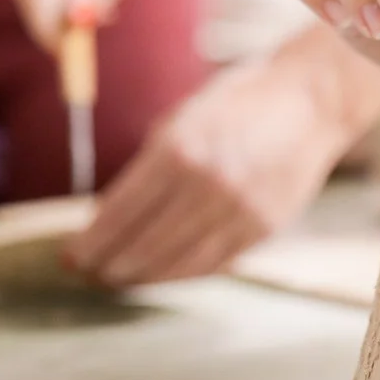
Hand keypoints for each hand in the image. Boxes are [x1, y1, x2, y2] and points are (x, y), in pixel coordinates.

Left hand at [61, 47, 366, 284]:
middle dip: (109, 264)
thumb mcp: (181, 120)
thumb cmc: (236, 103)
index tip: (70, 257)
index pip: (120, 213)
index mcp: (178, 150)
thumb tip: (108, 215)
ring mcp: (238, 210)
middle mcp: (206, 184)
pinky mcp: (263, 227)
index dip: (90, 242)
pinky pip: (213, 263)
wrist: (309, 101)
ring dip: (142, 276)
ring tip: (120, 278)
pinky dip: (181, 272)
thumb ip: (147, 167)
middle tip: (89, 273)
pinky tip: (162, 273)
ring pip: (177, 262)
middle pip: (143, 244)